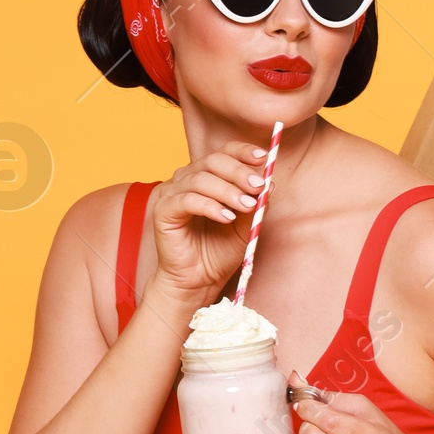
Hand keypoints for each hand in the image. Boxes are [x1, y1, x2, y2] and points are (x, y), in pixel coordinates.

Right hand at [147, 146, 268, 309]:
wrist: (198, 281)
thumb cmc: (219, 252)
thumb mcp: (246, 226)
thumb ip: (256, 204)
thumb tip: (270, 183)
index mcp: (207, 177)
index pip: (224, 153)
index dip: (243, 152)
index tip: (264, 158)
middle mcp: (188, 179)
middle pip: (213, 161)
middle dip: (239, 172)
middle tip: (258, 187)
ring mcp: (173, 193)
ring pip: (201, 179)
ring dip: (228, 191)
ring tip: (246, 206)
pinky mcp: (164, 210)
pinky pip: (187, 200)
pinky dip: (209, 206)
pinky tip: (226, 217)